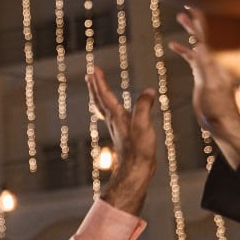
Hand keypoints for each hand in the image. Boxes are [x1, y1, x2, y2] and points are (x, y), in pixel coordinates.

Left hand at [88, 65, 156, 215]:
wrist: (136, 170)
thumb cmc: (139, 150)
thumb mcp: (144, 125)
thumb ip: (144, 106)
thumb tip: (149, 91)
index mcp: (116, 116)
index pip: (105, 95)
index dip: (99, 81)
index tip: (93, 69)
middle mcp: (113, 120)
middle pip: (99, 100)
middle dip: (95, 86)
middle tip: (90, 73)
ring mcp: (116, 127)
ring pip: (102, 107)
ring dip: (98, 94)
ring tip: (96, 86)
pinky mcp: (121, 133)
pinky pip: (110, 115)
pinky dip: (107, 106)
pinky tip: (112, 108)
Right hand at [169, 8, 239, 168]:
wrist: (222, 123)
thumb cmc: (219, 107)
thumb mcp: (210, 86)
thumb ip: (205, 65)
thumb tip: (200, 44)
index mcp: (218, 60)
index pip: (211, 34)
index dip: (203, 19)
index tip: (195, 4)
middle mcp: (216, 60)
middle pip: (207, 33)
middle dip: (197, 18)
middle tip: (187, 4)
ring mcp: (209, 66)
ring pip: (200, 42)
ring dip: (190, 30)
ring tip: (181, 17)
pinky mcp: (202, 75)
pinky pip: (193, 58)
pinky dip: (184, 50)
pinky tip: (174, 45)